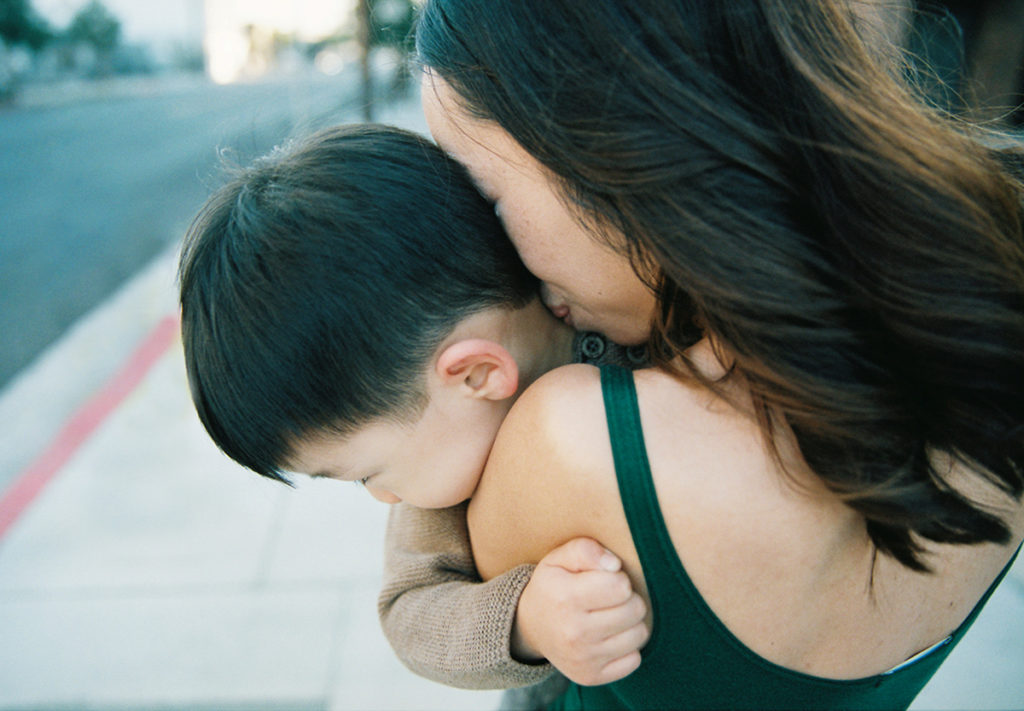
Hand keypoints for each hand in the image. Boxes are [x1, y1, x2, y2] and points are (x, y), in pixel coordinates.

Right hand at [512, 537, 648, 685]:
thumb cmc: (552, 586)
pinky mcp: (591, 676)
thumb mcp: (558, 559)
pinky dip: (627, 648)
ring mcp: (583, 659)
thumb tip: (614, 565)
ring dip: (630, 623)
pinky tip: (610, 638)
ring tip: (612, 616)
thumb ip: (586, 550)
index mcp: (566, 598)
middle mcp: (574, 632)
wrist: (529, 627)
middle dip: (628, 599)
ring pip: (639, 635)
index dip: (618, 578)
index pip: (621, 586)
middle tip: (610, 599)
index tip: (605, 580)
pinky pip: (634, 660)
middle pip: (634, 610)